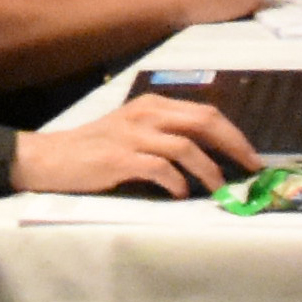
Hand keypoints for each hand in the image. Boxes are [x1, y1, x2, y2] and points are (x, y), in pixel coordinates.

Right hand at [15, 91, 256, 198]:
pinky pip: (159, 169)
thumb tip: (208, 154)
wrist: (51, 158)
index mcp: (152, 105)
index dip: (233, 133)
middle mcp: (145, 115)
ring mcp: (132, 136)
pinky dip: (177, 183)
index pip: (205, 112)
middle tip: (251, 169)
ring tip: (219, 190)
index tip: (251, 156)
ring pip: (185, 146)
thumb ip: (165, 134)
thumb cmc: (95, 148)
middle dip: (233, 146)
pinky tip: (181, 195)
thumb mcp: (132, 130)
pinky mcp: (119, 159)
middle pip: (203, 122)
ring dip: (209, 170)